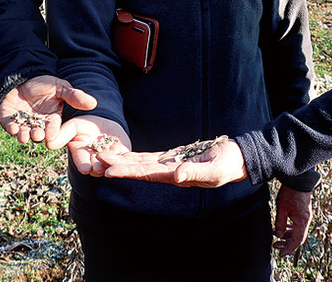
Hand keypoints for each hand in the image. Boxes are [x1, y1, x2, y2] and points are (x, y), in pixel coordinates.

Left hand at [0, 75, 96, 145]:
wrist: (22, 77)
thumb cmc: (43, 83)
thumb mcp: (60, 87)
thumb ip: (74, 96)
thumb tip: (94, 103)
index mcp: (51, 119)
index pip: (53, 128)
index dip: (52, 132)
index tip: (51, 135)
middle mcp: (38, 124)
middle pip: (38, 134)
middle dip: (37, 136)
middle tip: (37, 136)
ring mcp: (23, 122)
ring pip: (24, 133)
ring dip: (24, 136)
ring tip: (24, 136)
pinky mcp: (8, 119)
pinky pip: (9, 125)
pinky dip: (10, 128)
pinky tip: (12, 128)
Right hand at [58, 115, 131, 175]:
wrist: (104, 121)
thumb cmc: (85, 124)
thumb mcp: (73, 126)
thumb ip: (64, 134)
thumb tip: (49, 143)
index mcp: (81, 154)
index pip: (81, 160)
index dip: (83, 164)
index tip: (86, 169)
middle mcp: (95, 159)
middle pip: (96, 165)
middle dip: (97, 168)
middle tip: (98, 169)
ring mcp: (109, 158)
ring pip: (110, 164)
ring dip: (110, 165)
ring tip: (111, 165)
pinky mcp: (123, 154)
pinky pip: (125, 158)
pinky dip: (125, 160)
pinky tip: (126, 160)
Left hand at [99, 136, 247, 187]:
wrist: (238, 157)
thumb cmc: (228, 164)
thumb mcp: (214, 170)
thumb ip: (195, 173)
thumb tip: (176, 176)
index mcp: (176, 176)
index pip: (146, 174)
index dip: (127, 171)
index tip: (109, 170)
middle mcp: (168, 172)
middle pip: (137, 168)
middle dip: (116, 164)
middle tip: (94, 160)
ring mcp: (169, 165)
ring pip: (140, 162)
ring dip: (121, 160)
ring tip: (101, 156)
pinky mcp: (172, 157)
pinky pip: (149, 157)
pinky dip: (134, 156)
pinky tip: (122, 155)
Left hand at [273, 185, 312, 257]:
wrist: (299, 179)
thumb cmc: (290, 193)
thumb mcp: (282, 209)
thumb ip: (280, 224)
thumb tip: (278, 236)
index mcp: (302, 222)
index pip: (296, 241)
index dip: (288, 249)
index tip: (280, 254)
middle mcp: (306, 220)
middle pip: (298, 238)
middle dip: (287, 244)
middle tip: (275, 246)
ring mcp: (306, 216)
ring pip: (298, 231)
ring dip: (288, 236)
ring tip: (277, 237)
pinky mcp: (304, 212)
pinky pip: (299, 225)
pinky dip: (291, 229)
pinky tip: (284, 227)